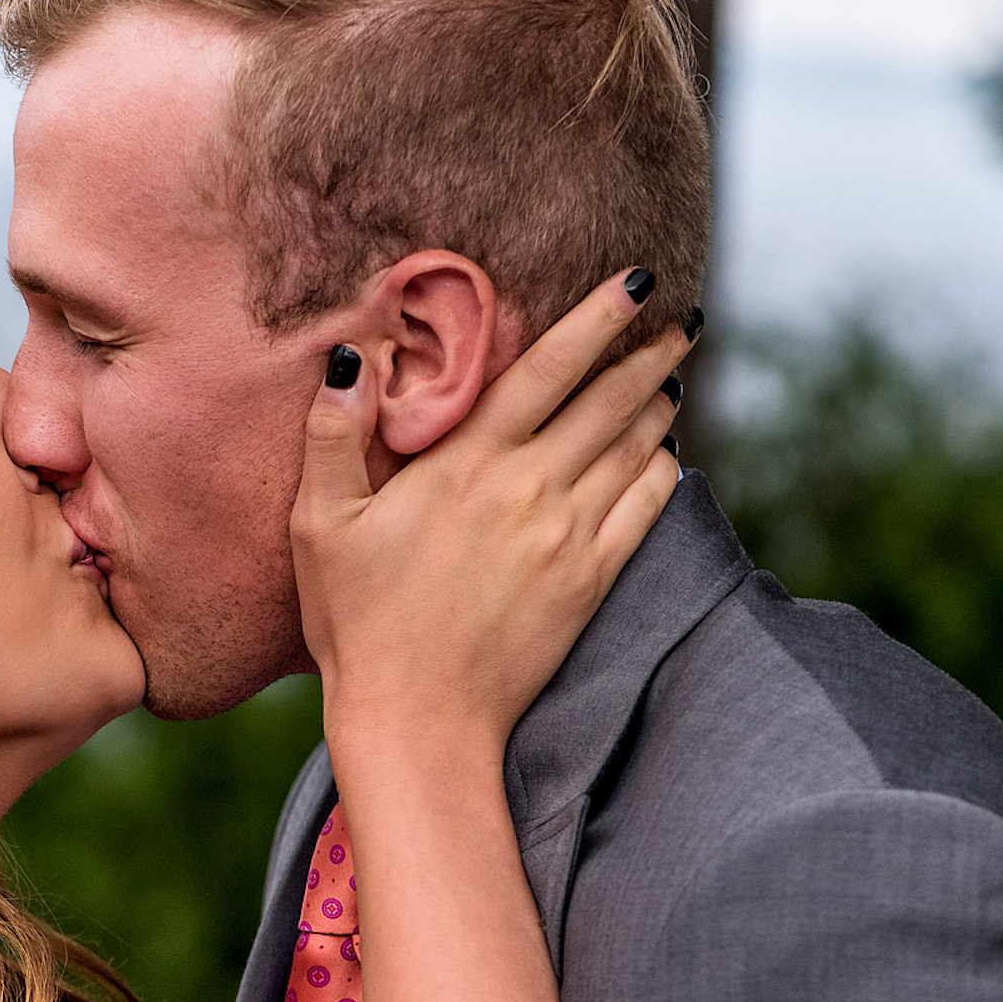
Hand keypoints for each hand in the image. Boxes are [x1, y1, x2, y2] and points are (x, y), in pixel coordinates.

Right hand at [293, 270, 690, 771]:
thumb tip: (351, 360)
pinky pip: (647, 508)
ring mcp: (569, 537)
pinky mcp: (591, 582)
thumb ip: (332, 436)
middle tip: (681, 322)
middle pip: (610, 400)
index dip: (597, 317)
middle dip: (651, 353)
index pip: (548, 368)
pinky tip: (663, 455)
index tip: (637, 282)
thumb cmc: (358, 623)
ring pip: (636, 449)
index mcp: (467, 465)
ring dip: (658, 405)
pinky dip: (663, 470)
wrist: (418, 719)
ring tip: (671, 377)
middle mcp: (530, 490)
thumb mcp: (321, 525)